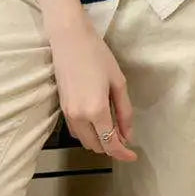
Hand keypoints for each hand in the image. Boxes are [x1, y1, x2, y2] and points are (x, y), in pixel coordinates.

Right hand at [47, 11, 136, 161]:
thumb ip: (124, 111)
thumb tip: (128, 135)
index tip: (133, 156)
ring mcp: (68, 113)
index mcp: (96, 111)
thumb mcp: (118, 82)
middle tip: (125, 136)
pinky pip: (76, 131)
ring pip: (85, 141)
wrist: (69, 39)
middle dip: (112, 147)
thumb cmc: (98, 55)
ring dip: (99, 141)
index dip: (123, 154)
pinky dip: (88, 133)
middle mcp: (79, 117)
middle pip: (97, 146)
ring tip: (113, 127)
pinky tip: (98, 121)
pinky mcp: (62, 107)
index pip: (110, 144)